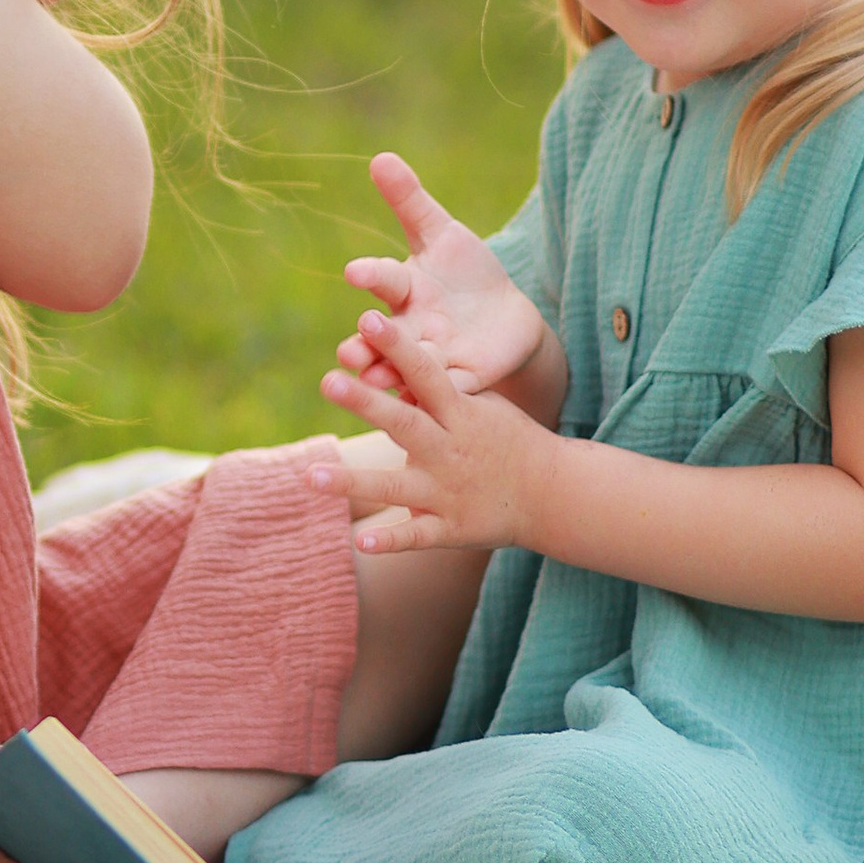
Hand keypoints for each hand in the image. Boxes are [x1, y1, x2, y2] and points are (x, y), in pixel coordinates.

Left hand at [321, 305, 552, 558]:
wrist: (552, 493)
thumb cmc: (507, 439)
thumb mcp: (481, 405)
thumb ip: (438, 389)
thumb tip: (392, 360)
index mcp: (460, 414)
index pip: (425, 373)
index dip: (397, 346)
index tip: (368, 319)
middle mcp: (450, 450)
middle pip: (403, 423)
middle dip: (365, 403)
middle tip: (327, 380)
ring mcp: (448, 492)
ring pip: (395, 485)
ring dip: (353, 482)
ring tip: (310, 475)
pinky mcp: (451, 528)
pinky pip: (416, 536)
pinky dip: (390, 541)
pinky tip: (360, 543)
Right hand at [338, 152, 550, 403]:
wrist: (504, 320)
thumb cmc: (464, 272)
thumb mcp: (442, 234)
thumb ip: (410, 201)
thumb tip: (380, 157)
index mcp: (406, 287)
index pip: (385, 279)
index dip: (371, 274)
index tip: (355, 271)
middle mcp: (410, 325)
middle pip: (383, 334)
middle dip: (366, 342)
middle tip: (351, 348)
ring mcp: (433, 356)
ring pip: (404, 368)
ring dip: (386, 375)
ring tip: (373, 380)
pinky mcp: (460, 381)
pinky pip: (444, 390)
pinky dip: (430, 396)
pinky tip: (421, 403)